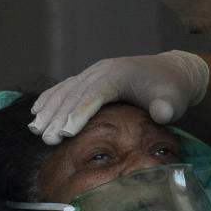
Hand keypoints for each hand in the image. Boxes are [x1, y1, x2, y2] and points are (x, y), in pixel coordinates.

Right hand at [29, 51, 208, 143]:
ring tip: (35, 131)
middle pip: (75, 93)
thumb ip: (167, 107)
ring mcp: (94, 73)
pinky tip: (36, 112)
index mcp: (119, 73)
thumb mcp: (175, 99)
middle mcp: (102, 70)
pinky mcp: (91, 78)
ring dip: (49, 110)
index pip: (95, 94)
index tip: (68, 133)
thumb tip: (161, 113)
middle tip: (47, 139)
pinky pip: (66, 88)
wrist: (171, 72)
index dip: (80, 113)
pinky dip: (50, 99)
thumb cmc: (172, 89)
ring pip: (66, 90)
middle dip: (59, 116)